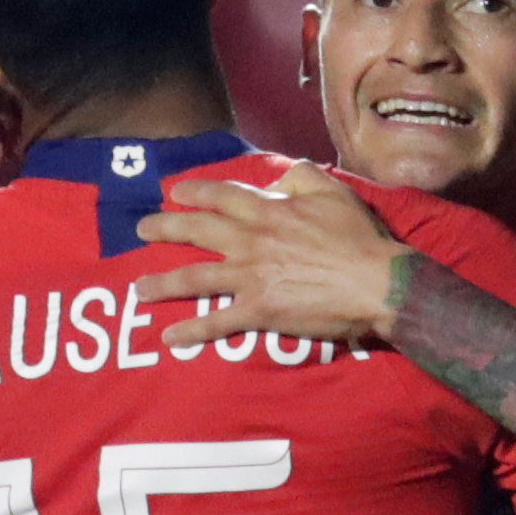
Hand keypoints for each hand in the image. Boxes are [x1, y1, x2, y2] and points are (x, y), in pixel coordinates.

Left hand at [134, 161, 409, 348]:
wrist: (377, 283)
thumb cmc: (360, 238)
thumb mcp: (335, 192)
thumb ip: (302, 177)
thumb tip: (276, 179)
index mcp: (270, 211)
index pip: (223, 196)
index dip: (195, 192)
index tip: (174, 192)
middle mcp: (252, 241)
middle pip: (198, 230)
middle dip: (165, 228)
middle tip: (141, 229)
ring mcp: (251, 277)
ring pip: (195, 277)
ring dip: (162, 284)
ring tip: (138, 290)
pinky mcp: (258, 310)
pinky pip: (217, 321)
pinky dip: (191, 331)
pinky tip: (169, 337)